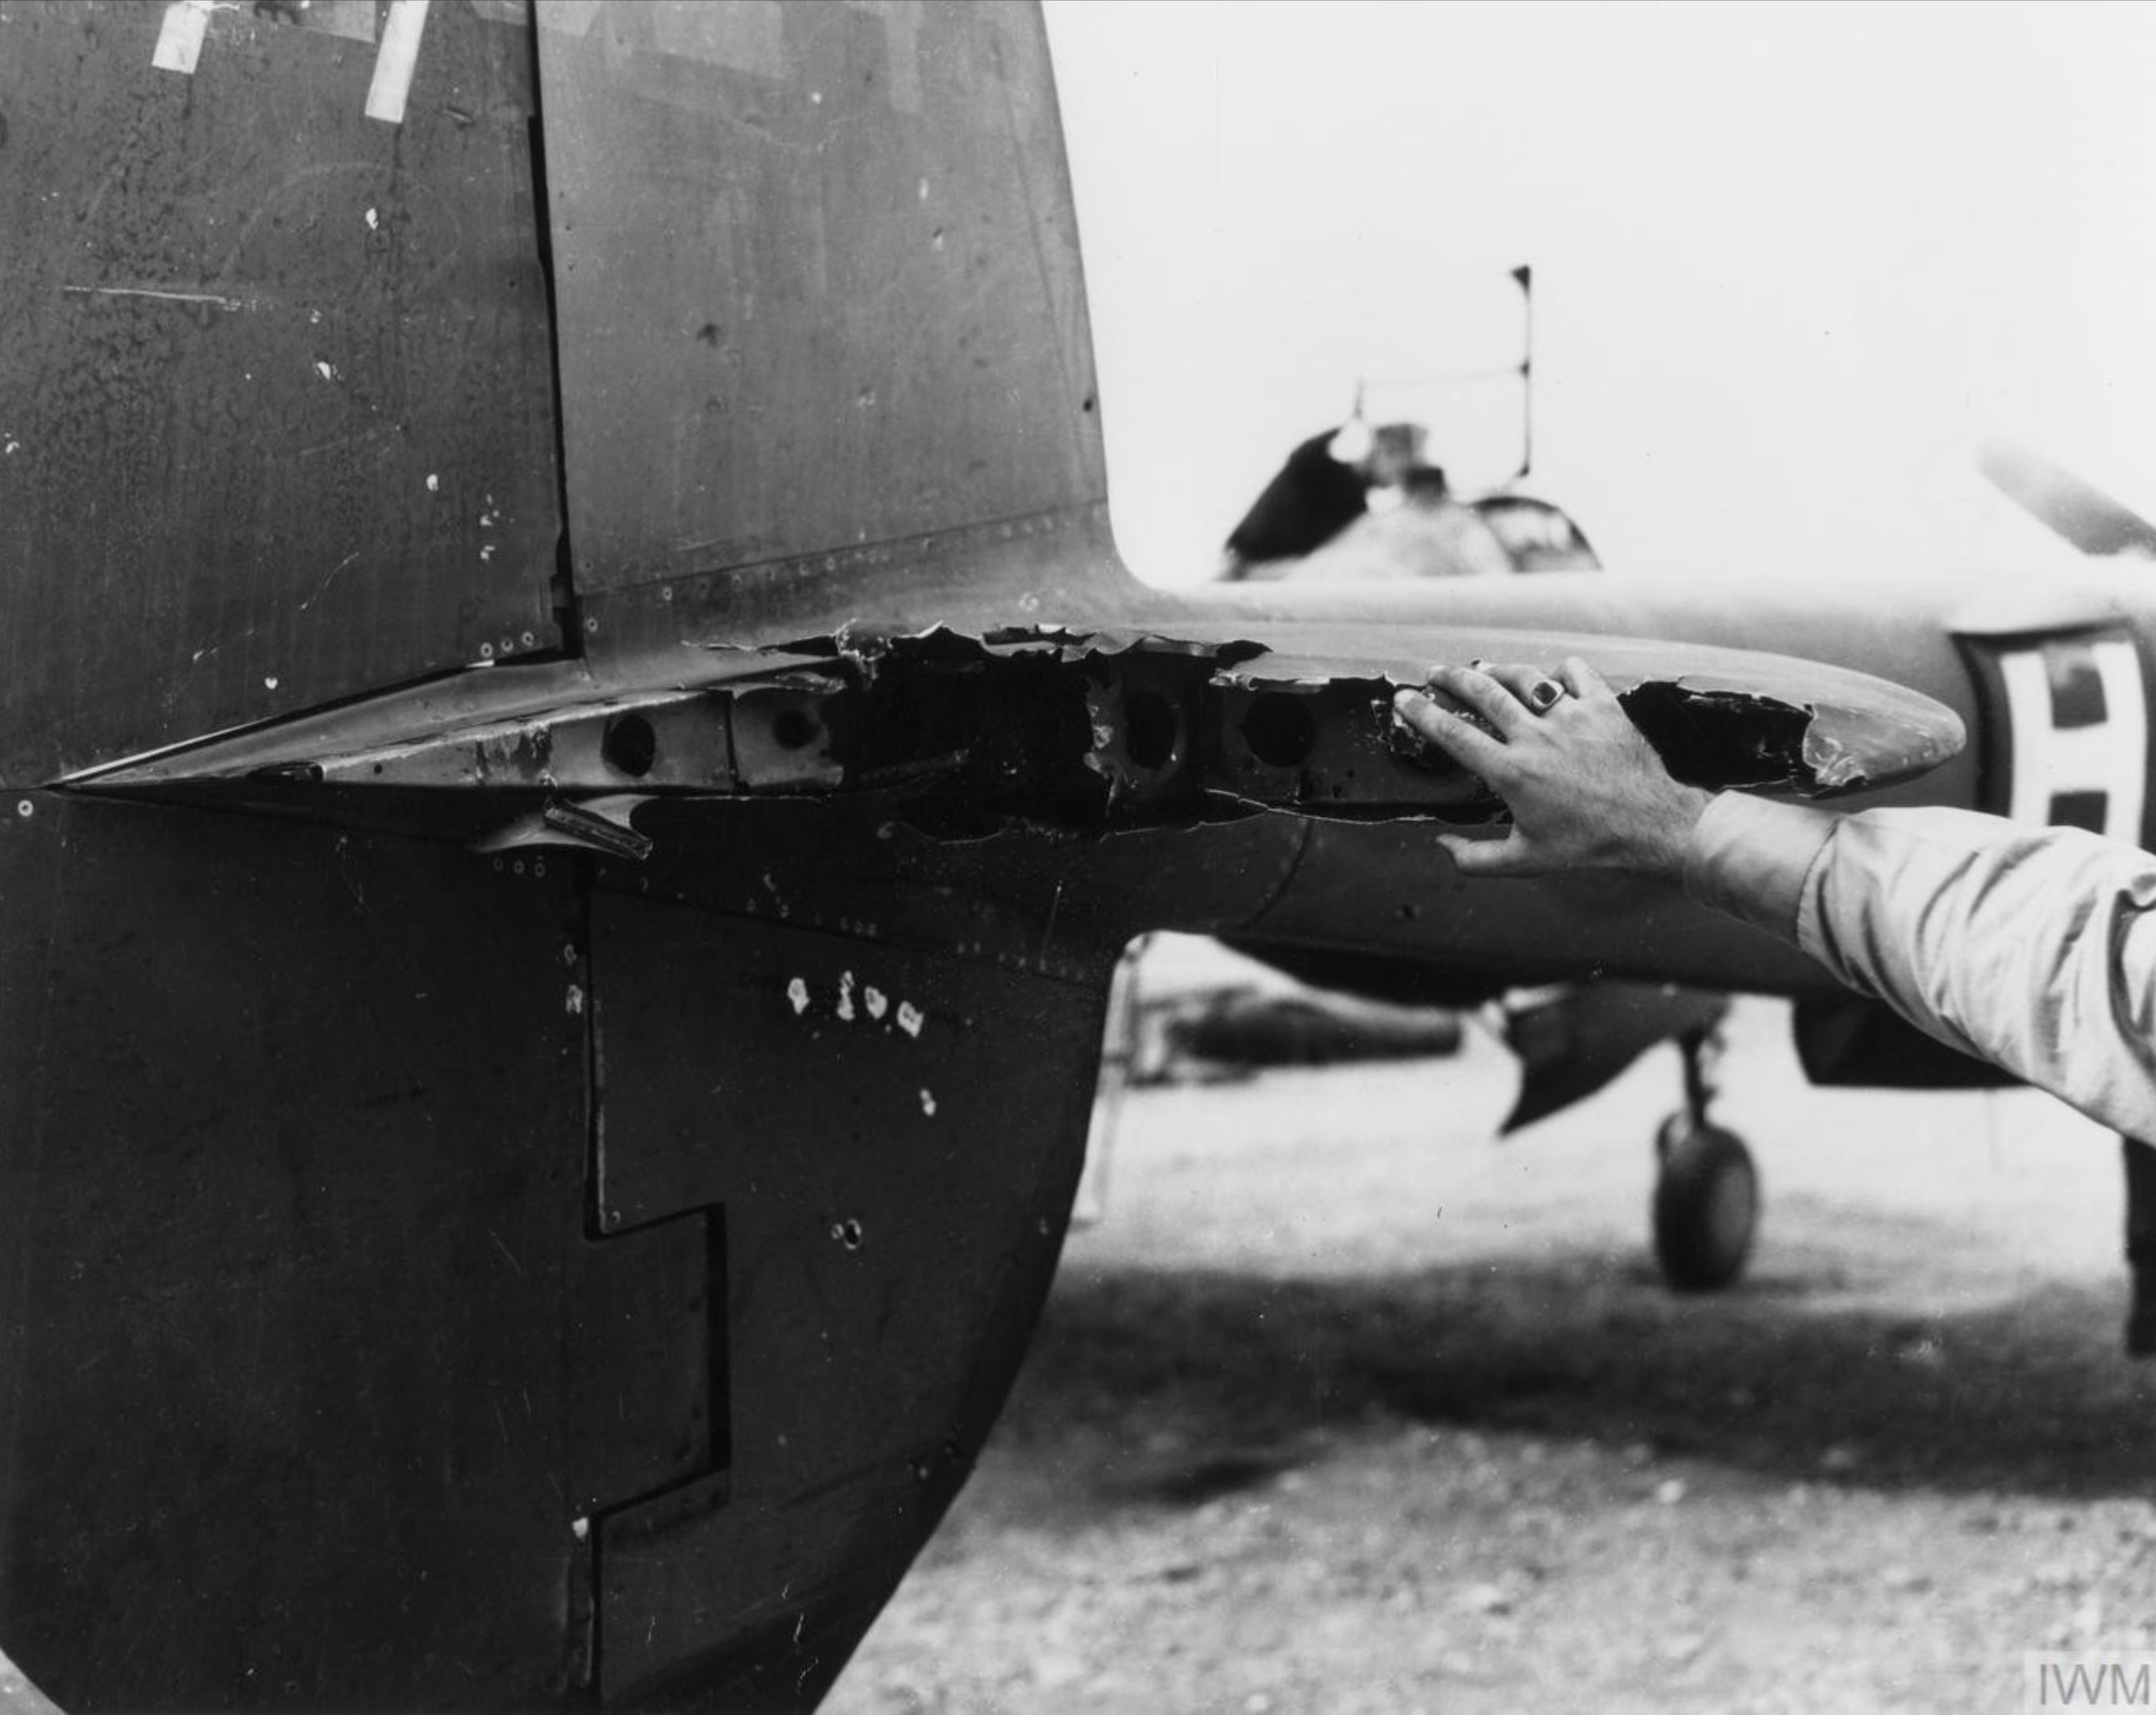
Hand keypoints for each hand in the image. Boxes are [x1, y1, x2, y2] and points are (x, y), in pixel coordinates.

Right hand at [1392, 657, 1713, 878]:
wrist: (1648, 824)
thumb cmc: (1588, 844)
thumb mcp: (1525, 860)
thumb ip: (1475, 859)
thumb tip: (1442, 847)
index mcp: (1511, 771)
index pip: (1453, 733)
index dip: (1422, 713)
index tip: (1405, 699)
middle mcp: (1537, 737)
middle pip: (1483, 692)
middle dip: (1452, 677)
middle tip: (1436, 673)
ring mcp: (1571, 717)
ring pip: (1524, 676)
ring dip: (1498, 669)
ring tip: (1484, 669)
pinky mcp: (1602, 707)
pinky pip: (1574, 672)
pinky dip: (1558, 671)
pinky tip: (1550, 679)